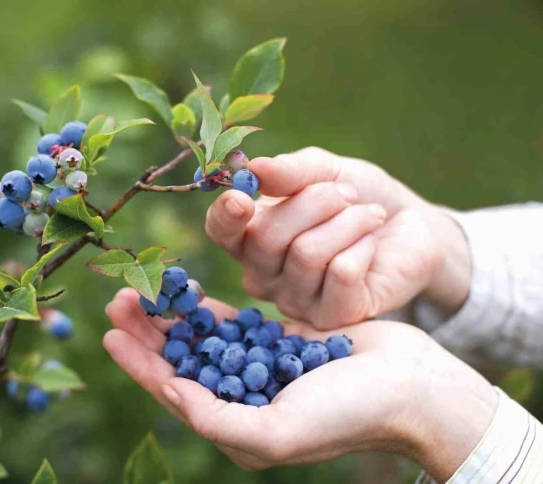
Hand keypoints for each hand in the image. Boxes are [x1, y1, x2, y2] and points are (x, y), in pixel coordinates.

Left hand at [103, 288, 496, 480]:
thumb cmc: (347, 415)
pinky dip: (208, 308)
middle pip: (181, 361)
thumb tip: (171, 393)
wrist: (409, 386)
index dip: (139, 364)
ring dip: (171, 316)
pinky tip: (186, 291)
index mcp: (236, 427)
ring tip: (142, 289)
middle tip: (118, 299)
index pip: (173, 392)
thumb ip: (218, 419)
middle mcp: (242, 398)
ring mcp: (259, 367)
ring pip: (201, 338)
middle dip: (147, 333)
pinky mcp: (279, 340)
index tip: (109, 334)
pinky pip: (233, 322)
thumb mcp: (277, 431)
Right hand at [205, 147, 471, 328]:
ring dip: (347, 222)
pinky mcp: (333, 318)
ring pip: (307, 254)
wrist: (410, 226)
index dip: (225, 216)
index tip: (242, 198)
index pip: (220, 231)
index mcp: (250, 236)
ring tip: (368, 216)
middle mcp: (264, 275)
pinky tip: (371, 246)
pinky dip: (363, 247)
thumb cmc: (357, 197)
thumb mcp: (325, 171)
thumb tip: (255, 169)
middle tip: (347, 195)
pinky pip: (341, 275)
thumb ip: (290, 171)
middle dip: (315, 202)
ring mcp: (295, 301)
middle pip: (267, 238)